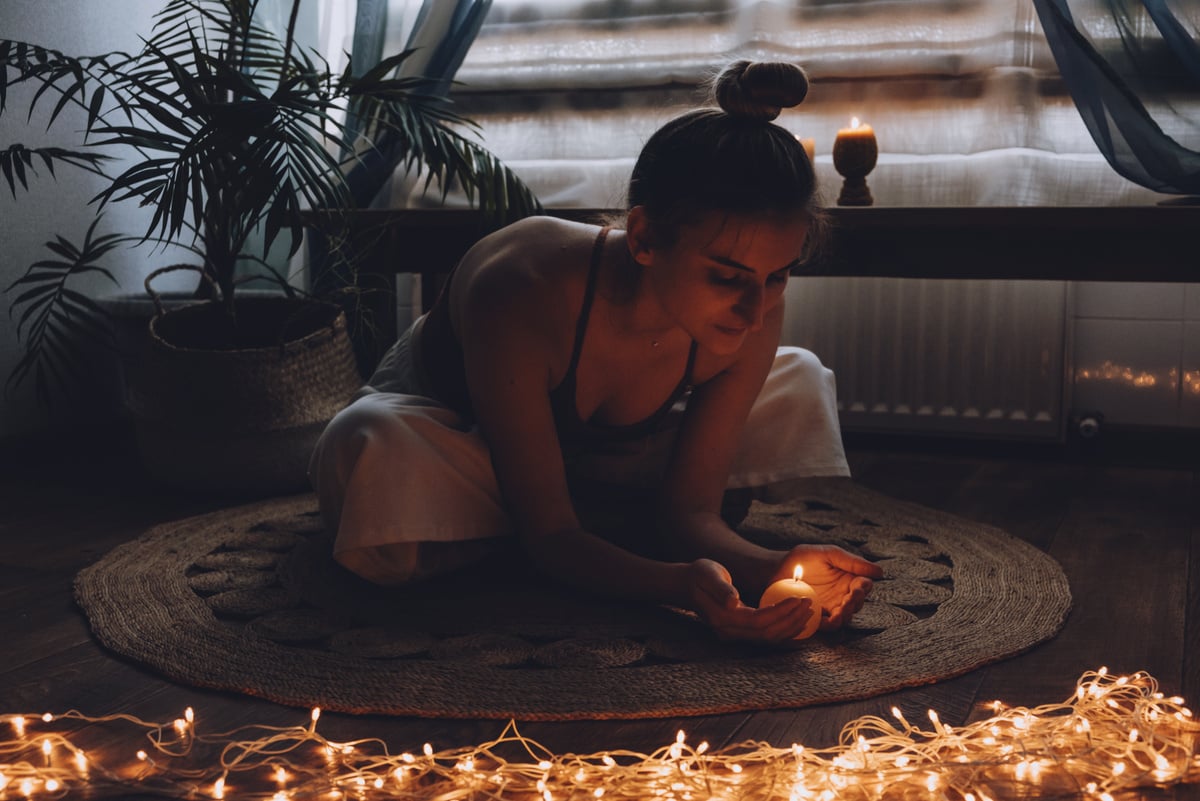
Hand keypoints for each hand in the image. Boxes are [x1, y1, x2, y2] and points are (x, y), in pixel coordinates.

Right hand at [684, 559, 816, 643]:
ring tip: (808, 613)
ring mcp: (733, 635)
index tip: (799, 599)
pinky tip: (798, 624)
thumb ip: (721, 588)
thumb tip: (733, 600)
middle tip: (809, 604)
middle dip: (791, 621)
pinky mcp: (739, 633)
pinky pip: (766, 638)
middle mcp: (728, 632)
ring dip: (791, 628)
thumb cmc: (700, 575)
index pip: (758, 620)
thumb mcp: (709, 574)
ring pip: (768, 639)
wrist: (686, 585)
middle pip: (767, 633)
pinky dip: (784, 633)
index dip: (781, 612)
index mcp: (722, 617)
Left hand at [770, 545, 881, 630]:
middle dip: (853, 605)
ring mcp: (830, 607)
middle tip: (846, 604)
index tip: (858, 589)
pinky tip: (823, 620)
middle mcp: (842, 594)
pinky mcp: (817, 617)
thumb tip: (879, 572)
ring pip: (844, 617)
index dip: (864, 589)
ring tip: (836, 616)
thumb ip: (851, 561)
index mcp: (848, 577)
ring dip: (842, 617)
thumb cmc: (801, 558)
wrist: (774, 570)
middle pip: (857, 604)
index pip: (864, 586)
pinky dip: (827, 624)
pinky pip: (827, 625)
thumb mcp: (827, 554)